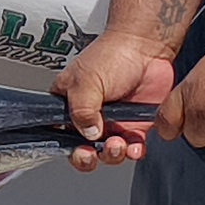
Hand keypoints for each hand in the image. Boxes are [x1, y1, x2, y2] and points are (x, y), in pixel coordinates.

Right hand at [55, 29, 177, 170]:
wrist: (145, 47)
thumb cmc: (110, 55)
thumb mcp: (86, 81)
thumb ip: (82, 110)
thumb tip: (89, 135)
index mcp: (68, 106)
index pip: (59, 135)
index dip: (66, 147)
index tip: (76, 148)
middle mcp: (88, 118)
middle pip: (83, 151)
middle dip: (88, 157)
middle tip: (93, 153)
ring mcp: (112, 123)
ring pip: (108, 154)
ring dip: (112, 155)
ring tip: (118, 143)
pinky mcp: (135, 126)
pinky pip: (132, 148)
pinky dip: (134, 152)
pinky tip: (135, 145)